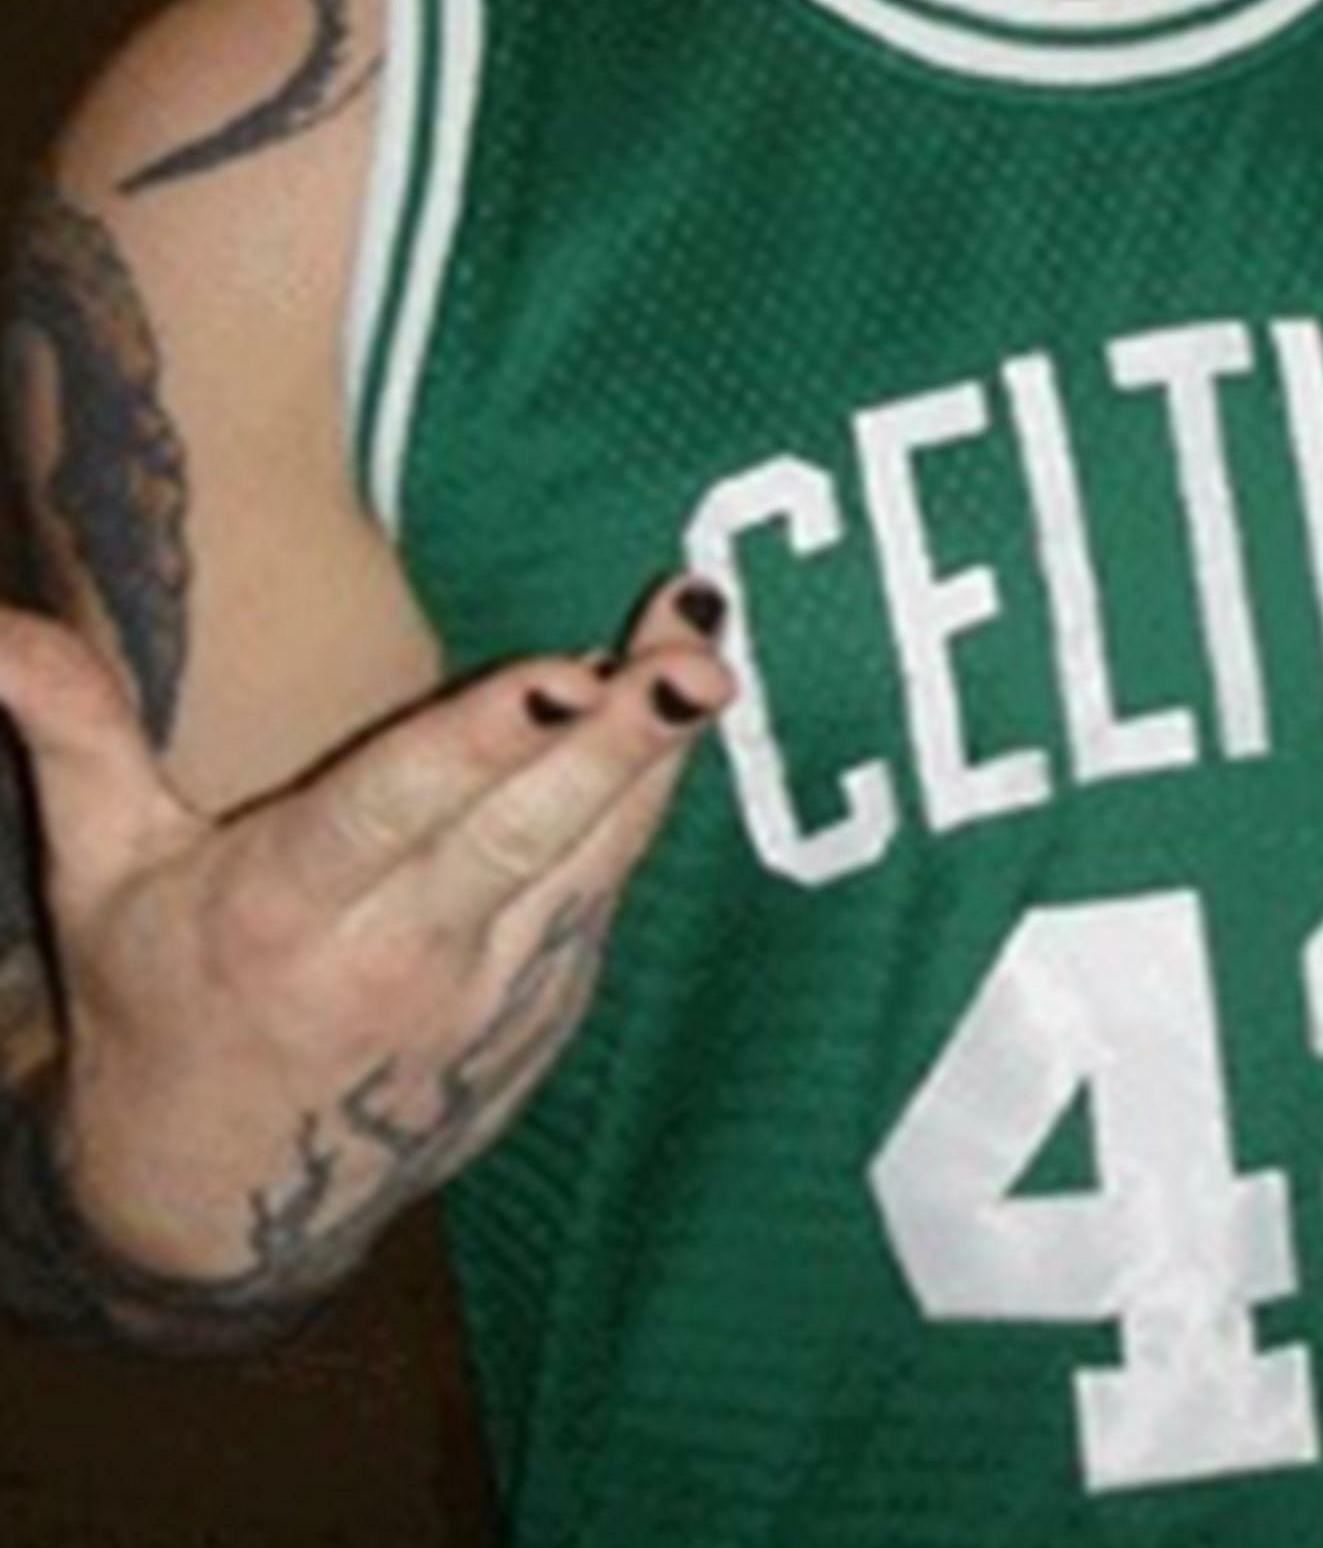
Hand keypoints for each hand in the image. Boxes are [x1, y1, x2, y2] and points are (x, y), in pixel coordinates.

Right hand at [0, 573, 734, 1329]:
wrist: (216, 1209)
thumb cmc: (156, 1003)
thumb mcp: (100, 874)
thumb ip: (71, 733)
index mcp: (283, 911)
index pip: (398, 811)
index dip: (483, 742)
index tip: (565, 673)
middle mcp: (398, 955)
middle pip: (530, 833)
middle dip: (623, 742)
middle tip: (699, 660)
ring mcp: (489, 996)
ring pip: (596, 860)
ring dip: (662, 757)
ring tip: (712, 653)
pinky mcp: (546, 1016)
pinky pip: (607, 896)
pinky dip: (647, 811)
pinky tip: (686, 719)